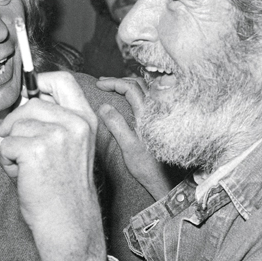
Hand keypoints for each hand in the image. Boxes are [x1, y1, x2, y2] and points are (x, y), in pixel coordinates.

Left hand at [0, 71, 107, 260]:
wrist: (69, 224)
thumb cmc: (66, 191)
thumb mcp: (72, 147)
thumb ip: (56, 122)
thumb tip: (26, 100)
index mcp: (86, 120)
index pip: (62, 80)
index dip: (40, 81)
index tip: (28, 93)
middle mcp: (75, 124)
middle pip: (33, 102)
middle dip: (15, 120)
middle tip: (12, 138)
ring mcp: (56, 135)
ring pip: (16, 125)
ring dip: (12, 146)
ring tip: (26, 167)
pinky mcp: (36, 150)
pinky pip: (7, 145)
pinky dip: (8, 162)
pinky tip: (23, 176)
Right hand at [96, 76, 176, 199]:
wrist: (163, 180)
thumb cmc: (146, 166)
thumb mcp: (127, 146)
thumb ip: (116, 124)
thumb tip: (104, 106)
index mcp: (147, 114)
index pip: (130, 87)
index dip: (113, 82)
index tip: (99, 84)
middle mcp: (155, 111)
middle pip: (138, 84)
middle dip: (119, 80)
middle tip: (103, 83)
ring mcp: (158, 115)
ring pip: (144, 89)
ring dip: (128, 85)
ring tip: (113, 88)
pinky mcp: (158, 121)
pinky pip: (147, 98)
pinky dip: (135, 93)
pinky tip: (127, 100)